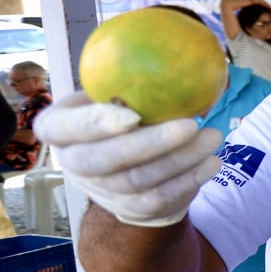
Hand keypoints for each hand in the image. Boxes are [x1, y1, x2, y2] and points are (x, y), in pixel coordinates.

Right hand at [33, 91, 221, 226]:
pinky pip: (160, 198)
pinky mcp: (130, 209)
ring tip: (213, 137)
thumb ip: (123, 84)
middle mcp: (72, 163)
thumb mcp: (111, 94)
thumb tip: (168, 62)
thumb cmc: (121, 115)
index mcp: (57, 128)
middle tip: (191, 124)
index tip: (132, 114)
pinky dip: (190, 180)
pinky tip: (212, 162)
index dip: (95, 124)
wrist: (128, 167)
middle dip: (151, 143)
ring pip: (139, 181)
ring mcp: (100, 190)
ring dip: (181, 160)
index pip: (62, 128)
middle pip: (105, 160)